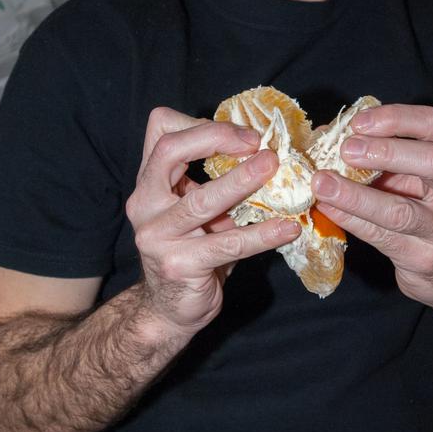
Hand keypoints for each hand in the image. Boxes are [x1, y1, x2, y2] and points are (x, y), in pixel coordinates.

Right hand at [126, 107, 300, 337]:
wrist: (170, 309)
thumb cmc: (192, 251)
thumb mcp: (195, 209)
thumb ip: (212, 180)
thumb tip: (264, 149)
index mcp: (149, 182)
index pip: (160, 129)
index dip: (201, 122)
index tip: (243, 134)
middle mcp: (144, 204)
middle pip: (169, 150)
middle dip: (216, 138)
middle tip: (258, 143)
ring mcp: (157, 236)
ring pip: (202, 199)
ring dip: (241, 181)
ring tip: (274, 168)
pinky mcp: (179, 265)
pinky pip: (228, 244)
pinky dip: (262, 234)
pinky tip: (288, 228)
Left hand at [310, 103, 432, 308]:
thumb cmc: (427, 211)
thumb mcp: (417, 178)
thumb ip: (384, 157)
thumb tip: (329, 136)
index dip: (395, 118)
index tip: (358, 122)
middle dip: (386, 151)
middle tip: (346, 150)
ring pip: (401, 212)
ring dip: (355, 195)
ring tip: (322, 184)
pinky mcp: (424, 259)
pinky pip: (379, 237)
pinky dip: (349, 220)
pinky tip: (326, 208)